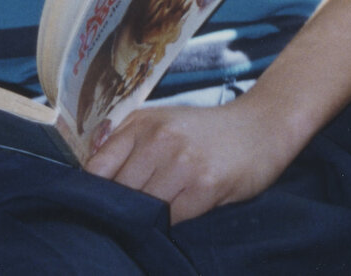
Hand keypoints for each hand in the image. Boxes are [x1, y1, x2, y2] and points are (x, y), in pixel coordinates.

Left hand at [85, 94, 294, 224]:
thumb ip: (130, 144)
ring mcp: (181, 162)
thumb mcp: (164, 123)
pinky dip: (166, 227)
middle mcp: (158, 139)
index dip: (92, 193)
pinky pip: (172, 218)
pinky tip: (169, 225)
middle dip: (116, 212)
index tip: (90, 209)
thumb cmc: (206, 131)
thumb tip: (93, 179)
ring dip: (141, 222)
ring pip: (143, 207)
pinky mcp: (205, 185)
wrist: (260, 126)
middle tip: (116, 226)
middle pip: (119, 191)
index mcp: (142, 123)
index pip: (98, 166)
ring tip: (142, 228)